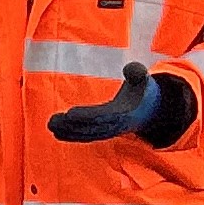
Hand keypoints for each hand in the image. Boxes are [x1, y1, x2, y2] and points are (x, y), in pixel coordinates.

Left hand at [45, 64, 196, 147]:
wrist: (152, 110)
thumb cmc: (143, 91)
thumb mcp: (144, 79)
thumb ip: (137, 72)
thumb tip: (130, 68)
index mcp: (124, 113)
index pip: (103, 116)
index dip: (87, 116)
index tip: (70, 114)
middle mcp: (116, 125)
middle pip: (92, 128)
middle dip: (72, 126)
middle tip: (52, 122)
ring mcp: (110, 131)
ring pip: (88, 134)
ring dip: (69, 131)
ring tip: (51, 125)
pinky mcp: (105, 132)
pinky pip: (88, 136)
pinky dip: (73, 135)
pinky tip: (58, 132)